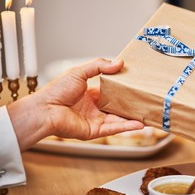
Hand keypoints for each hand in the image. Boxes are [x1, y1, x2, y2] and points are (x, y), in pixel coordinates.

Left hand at [8, 58, 143, 150]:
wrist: (46, 109)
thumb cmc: (57, 91)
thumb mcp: (80, 72)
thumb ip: (99, 66)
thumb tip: (119, 62)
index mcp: (90, 94)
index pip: (111, 93)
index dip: (122, 90)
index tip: (135, 86)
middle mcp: (94, 108)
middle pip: (117, 108)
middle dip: (130, 106)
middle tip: (145, 101)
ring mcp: (95, 121)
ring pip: (119, 119)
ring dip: (133, 118)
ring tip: (148, 114)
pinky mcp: (95, 131)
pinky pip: (114, 129)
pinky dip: (127, 127)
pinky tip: (140, 124)